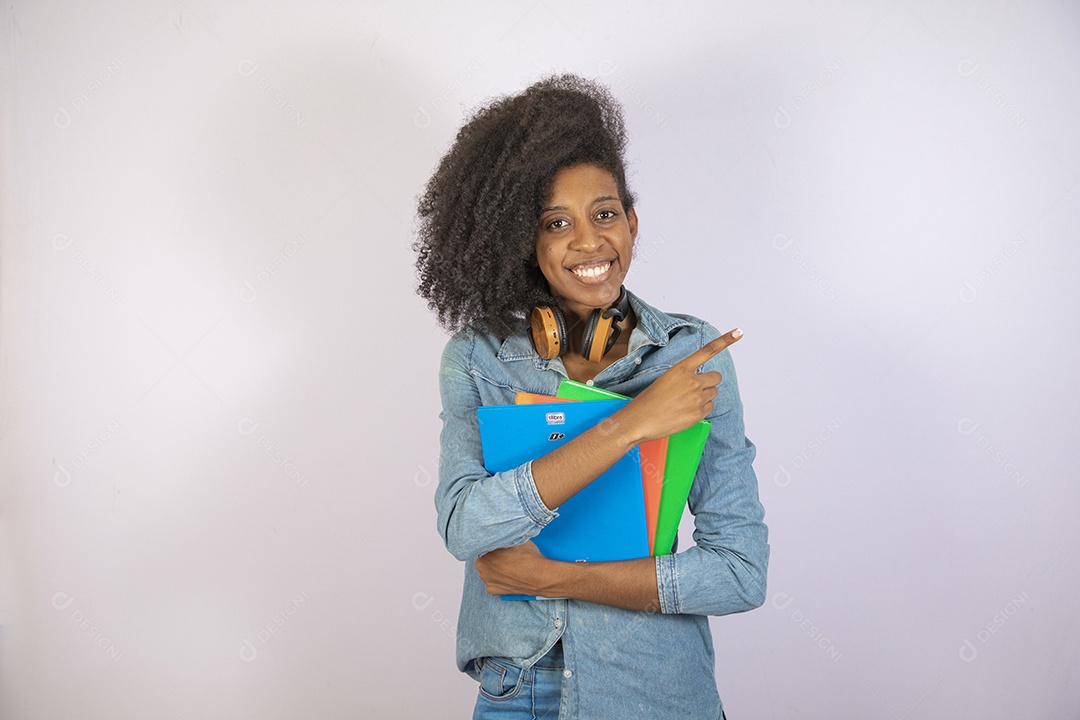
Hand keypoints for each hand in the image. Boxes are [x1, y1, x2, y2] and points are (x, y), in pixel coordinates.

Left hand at [474, 541, 548, 596]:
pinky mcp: (492, 589)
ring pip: (488, 571)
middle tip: (506, 556)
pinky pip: (492, 583)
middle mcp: (481, 566)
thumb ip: (505, 537)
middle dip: (492, 558)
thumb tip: (504, 533)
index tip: (502, 546)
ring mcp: (486, 579)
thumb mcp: (515, 538)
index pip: (485, 545)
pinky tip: (508, 576)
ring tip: (509, 567)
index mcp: (484, 551)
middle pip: (485, 559)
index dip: (494, 545)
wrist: (538, 576)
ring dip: (494, 569)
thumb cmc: (527, 557)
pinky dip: (498, 580)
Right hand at [616, 328, 742, 443]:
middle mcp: (693, 381)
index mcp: (682, 369)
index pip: (707, 351)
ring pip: (714, 393)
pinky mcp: (699, 413)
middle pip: (716, 377)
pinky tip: (686, 411)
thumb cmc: (649, 400)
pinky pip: (710, 407)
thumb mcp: (666, 379)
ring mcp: (697, 398)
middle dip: (709, 382)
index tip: (738, 332)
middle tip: (694, 389)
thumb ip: (685, 376)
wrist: (641, 420)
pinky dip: (701, 409)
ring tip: (686, 402)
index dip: (725, 340)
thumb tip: (699, 381)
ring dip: (705, 396)